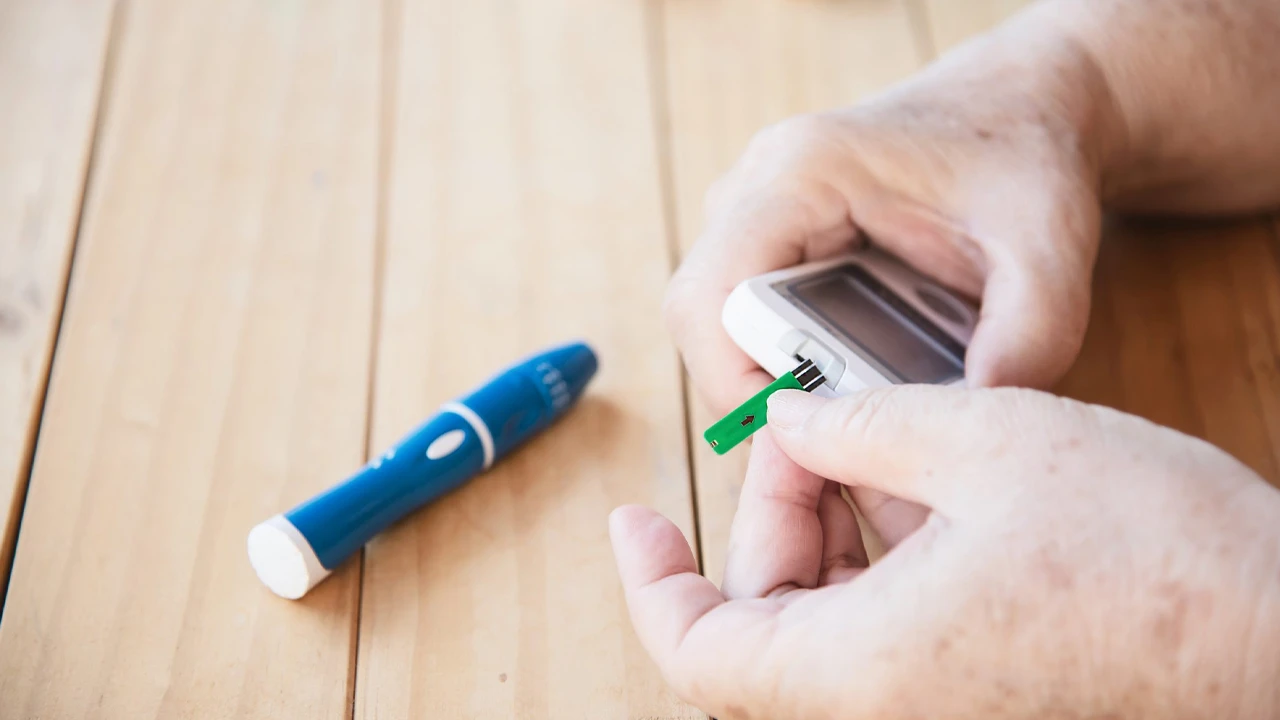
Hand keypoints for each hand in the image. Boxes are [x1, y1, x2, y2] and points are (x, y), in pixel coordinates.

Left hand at [610, 386, 1279, 718]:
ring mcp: (937, 711)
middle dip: (771, 515)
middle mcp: (888, 713)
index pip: (696, 652)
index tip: (633, 516)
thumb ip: (860, 423)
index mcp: (862, 673)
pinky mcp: (981, 698)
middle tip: (809, 428)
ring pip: (827, 625)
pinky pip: (889, 634)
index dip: (647, 582)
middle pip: (763, 623)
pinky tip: (920, 487)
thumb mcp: (986, 439)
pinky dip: (880, 560)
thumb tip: (792, 421)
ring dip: (829, 530)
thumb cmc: (1156, 549)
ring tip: (871, 442)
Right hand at [663, 30, 1116, 415]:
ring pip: (717, 327)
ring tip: (855, 419)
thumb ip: (1025, 339)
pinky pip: (745, 320)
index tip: (811, 440)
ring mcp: (753, 212)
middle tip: (839, 444)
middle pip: (703, 323)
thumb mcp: (1047, 250)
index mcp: (801, 174)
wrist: (1018, 107)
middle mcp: (754, 188)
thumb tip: (965, 432)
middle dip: (759, 395)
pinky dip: (787, 365)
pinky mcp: (769, 237)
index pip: (710, 301)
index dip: (738, 385)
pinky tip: (854, 388)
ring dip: (773, 382)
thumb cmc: (1023, 162)